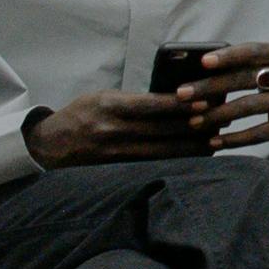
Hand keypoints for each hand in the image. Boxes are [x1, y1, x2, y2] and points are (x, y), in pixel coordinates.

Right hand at [24, 85, 212, 169]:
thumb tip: (175, 99)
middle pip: (162, 129)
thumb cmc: (79, 116)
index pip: (151, 106)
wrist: (46, 147)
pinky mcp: (117, 169)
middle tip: (222, 119)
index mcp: (109, 107)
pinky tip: (195, 157)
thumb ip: (133, 100)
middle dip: (194, 125)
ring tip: (216, 140)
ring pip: (161, 150)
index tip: (205, 102)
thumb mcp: (101, 98)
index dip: (180, 105)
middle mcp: (113, 130)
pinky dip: (175, 160)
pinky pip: (153, 165)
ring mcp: (115, 153)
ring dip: (191, 146)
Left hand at [187, 45, 268, 162]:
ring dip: (216, 115)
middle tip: (182, 95)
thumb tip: (205, 71)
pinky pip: (259, 132)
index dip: (228, 56)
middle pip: (244, 80)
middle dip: (209, 88)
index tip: (203, 62)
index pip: (252, 51)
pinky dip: (234, 139)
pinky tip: (215, 142)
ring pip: (247, 107)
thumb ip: (252, 66)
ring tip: (193, 121)